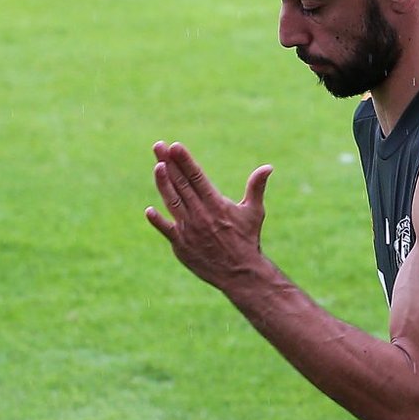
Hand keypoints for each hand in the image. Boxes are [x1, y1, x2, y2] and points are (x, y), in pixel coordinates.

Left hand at [146, 142, 272, 288]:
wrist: (241, 273)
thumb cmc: (248, 240)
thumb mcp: (254, 212)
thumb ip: (256, 187)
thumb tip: (268, 167)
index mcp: (217, 205)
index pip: (197, 178)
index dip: (185, 161)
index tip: (175, 146)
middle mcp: (201, 214)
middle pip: (181, 184)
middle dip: (169, 163)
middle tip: (159, 146)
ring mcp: (189, 229)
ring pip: (172, 201)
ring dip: (162, 183)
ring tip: (157, 166)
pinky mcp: (181, 245)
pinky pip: (166, 230)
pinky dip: (158, 220)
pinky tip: (150, 210)